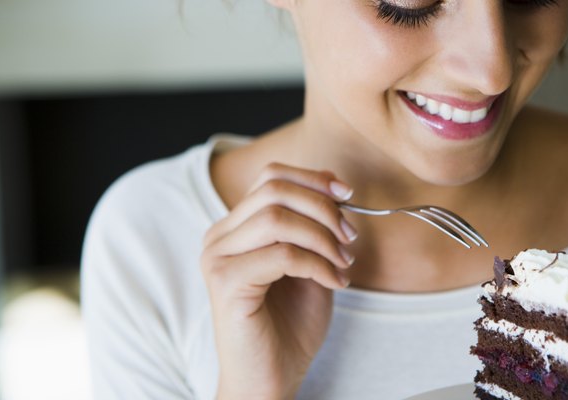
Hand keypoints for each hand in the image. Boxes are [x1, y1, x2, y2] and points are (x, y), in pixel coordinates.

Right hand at [201, 163, 357, 399]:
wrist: (270, 378)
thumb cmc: (289, 326)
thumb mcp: (309, 264)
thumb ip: (313, 226)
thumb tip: (335, 187)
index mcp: (235, 228)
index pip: (271, 177)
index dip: (313, 179)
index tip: (348, 195)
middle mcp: (219, 237)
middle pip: (274, 190)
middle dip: (323, 208)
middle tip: (350, 237)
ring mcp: (217, 258)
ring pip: (277, 218)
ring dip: (323, 237)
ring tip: (343, 262)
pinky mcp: (225, 282)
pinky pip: (282, 255)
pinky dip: (318, 264)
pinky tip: (334, 282)